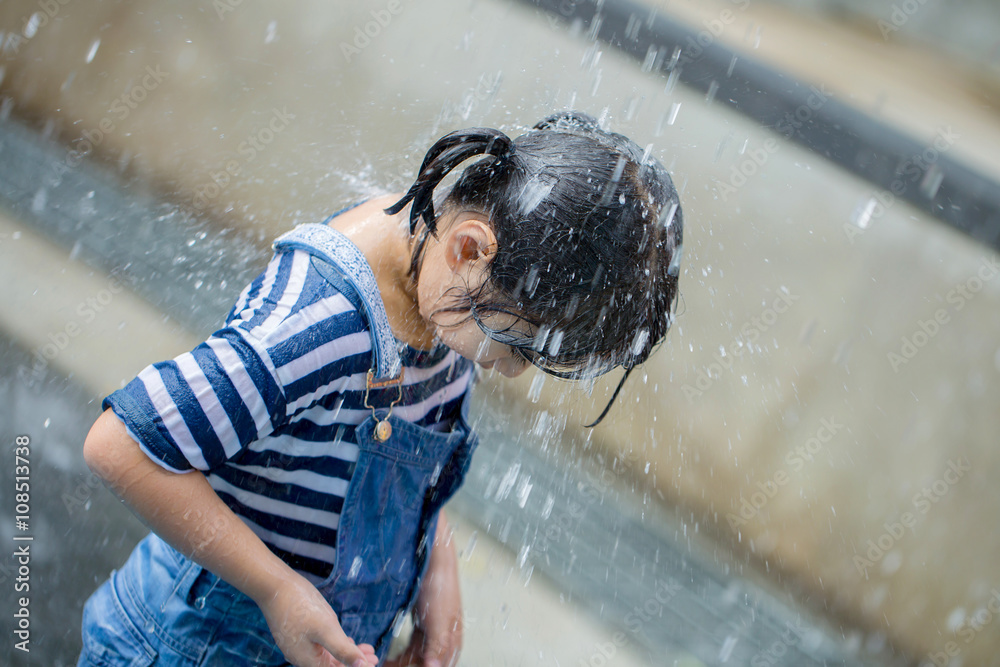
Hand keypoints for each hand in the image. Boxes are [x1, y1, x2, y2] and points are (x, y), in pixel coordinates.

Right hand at [259, 573, 378, 666]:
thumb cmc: (300, 606)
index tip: (374, 662)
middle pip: (332, 665)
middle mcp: (301, 657)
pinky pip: (320, 645)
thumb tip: (363, 666)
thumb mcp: (327, 628)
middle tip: (373, 656)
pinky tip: (345, 640)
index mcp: (308, 660)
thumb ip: (343, 650)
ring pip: (327, 655)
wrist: (275, 586)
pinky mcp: (297, 634)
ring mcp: (298, 645)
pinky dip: (335, 644)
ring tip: (365, 648)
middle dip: (353, 661)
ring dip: (346, 652)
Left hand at [386, 516, 462, 666]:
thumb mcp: (439, 619)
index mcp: (451, 642)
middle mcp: (443, 640)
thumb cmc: (440, 586)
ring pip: (416, 658)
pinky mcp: (422, 624)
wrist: (433, 560)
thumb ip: (437, 645)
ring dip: (401, 663)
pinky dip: (399, 653)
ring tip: (382, 663)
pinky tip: (387, 654)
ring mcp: (432, 632)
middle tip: (383, 665)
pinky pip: (411, 647)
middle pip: (424, 664)